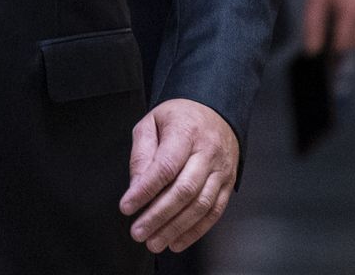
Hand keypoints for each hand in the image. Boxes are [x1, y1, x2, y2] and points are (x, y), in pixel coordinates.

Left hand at [120, 98, 240, 253]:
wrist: (215, 112)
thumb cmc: (180, 118)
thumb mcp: (151, 123)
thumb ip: (142, 154)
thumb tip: (136, 187)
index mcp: (185, 132)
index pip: (165, 166)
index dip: (145, 190)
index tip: (127, 207)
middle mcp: (207, 152)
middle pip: (184, 190)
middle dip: (158, 215)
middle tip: (138, 231)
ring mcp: (221, 170)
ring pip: (200, 205)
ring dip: (175, 228)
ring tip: (155, 242)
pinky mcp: (228, 184)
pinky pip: (214, 212)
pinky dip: (195, 230)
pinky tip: (177, 240)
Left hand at [301, 0, 354, 54]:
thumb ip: (313, 25)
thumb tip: (312, 51)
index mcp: (353, 11)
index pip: (342, 45)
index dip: (330, 52)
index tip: (321, 56)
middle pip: (353, 44)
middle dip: (339, 42)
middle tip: (326, 29)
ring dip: (348, 33)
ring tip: (336, 15)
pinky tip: (347, 10)